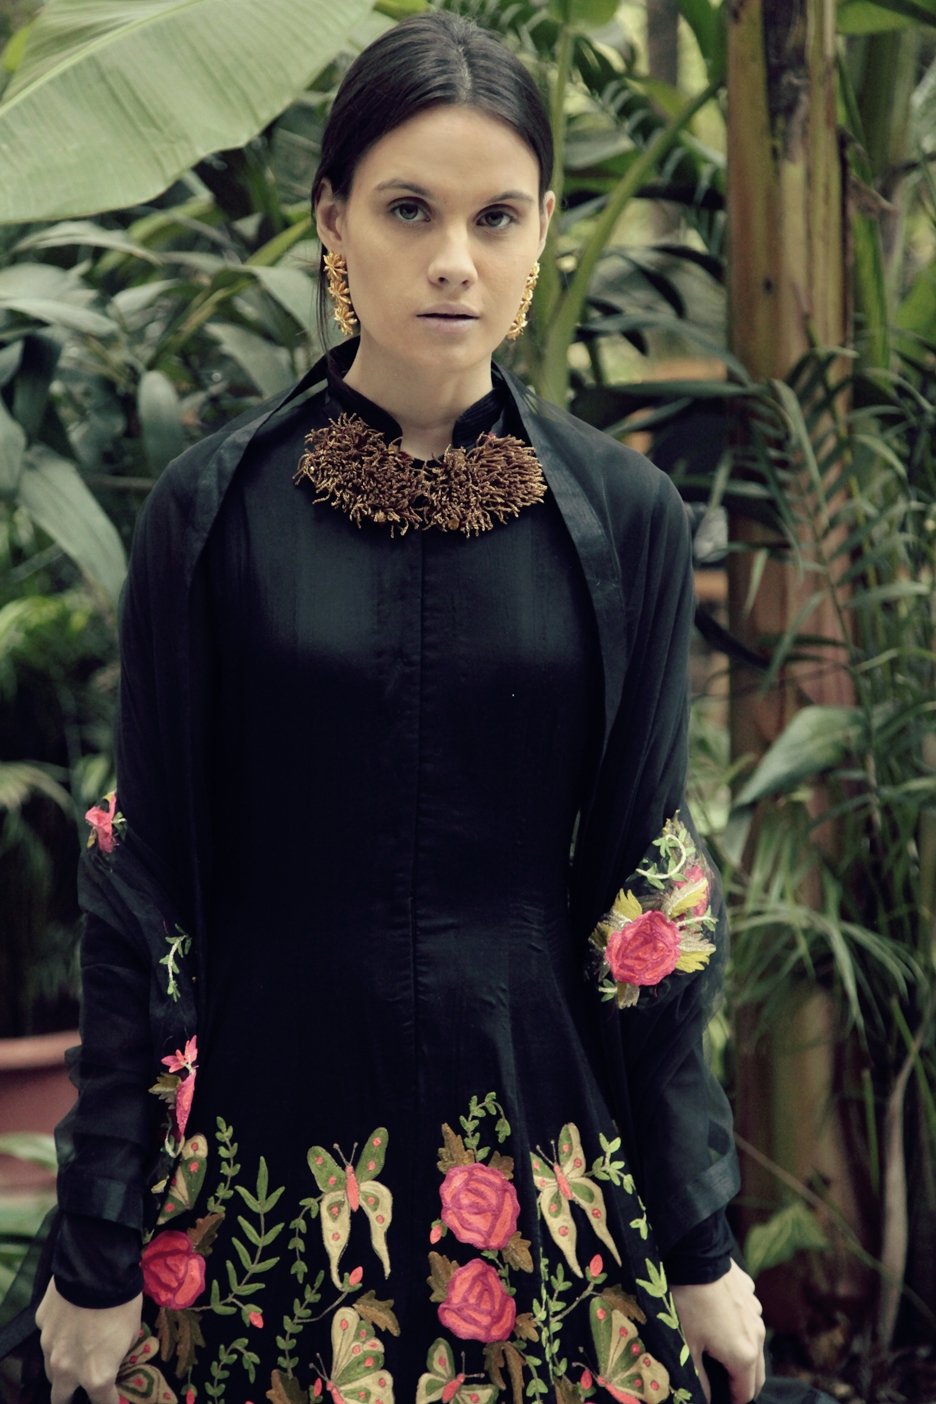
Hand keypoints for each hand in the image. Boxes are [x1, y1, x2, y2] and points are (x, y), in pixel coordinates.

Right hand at [35, 1277, 142, 1403]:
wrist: (97, 1268)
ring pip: (51, 1370)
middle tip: (80, 1388)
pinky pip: (48, 1337)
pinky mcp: (41, 1325)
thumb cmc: (122, 1302)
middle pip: (61, 1399)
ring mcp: (49, 1348)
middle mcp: (68, 1369)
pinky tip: (70, 1318)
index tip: (110, 1397)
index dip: (108, 1401)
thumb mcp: (131, 1333)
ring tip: (75, 1350)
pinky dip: (58, 1335)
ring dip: (62, 1367)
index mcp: (96, 1376)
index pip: (102, 1403)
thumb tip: (111, 1356)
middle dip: (71, 1398)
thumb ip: (117, 1353)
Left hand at [672, 1260, 765, 1403]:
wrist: (695, 1253)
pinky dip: (737, 1326)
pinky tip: (716, 1317)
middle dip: (740, 1383)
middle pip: (756, 1374)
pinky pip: (747, 1318)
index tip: (716, 1397)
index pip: (746, 1394)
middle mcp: (757, 1335)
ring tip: (715, 1350)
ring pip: (754, 1344)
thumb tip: (705, 1398)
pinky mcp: (750, 1293)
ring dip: (741, 1354)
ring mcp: (756, 1312)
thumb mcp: (686, 1345)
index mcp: (745, 1355)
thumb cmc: (688, 1303)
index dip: (731, 1401)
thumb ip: (698, 1379)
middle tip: (718, 1382)